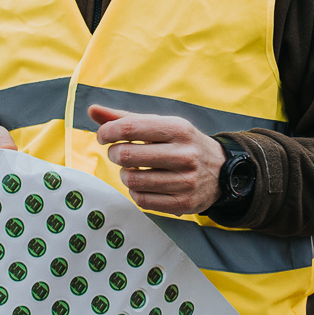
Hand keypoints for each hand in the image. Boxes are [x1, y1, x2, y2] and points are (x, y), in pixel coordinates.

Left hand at [88, 105, 225, 214]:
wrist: (221, 171)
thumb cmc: (182, 144)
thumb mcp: (161, 125)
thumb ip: (125, 118)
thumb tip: (92, 110)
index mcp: (178, 129)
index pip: (130, 127)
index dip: (108, 132)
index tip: (103, 136)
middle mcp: (185, 154)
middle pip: (127, 155)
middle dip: (115, 153)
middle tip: (118, 153)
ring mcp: (186, 181)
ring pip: (133, 180)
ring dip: (125, 174)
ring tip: (132, 170)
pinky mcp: (183, 203)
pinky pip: (142, 200)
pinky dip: (135, 192)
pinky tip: (143, 184)